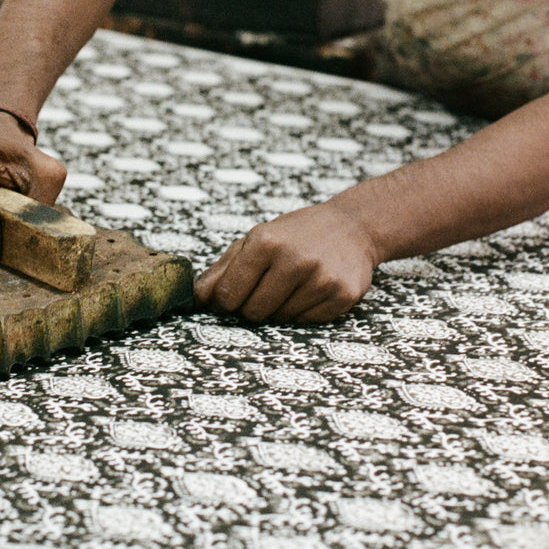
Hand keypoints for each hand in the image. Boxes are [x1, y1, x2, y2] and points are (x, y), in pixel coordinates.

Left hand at [193, 199, 380, 323]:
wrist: (353, 227)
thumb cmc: (296, 234)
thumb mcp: (258, 239)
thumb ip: (223, 269)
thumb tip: (195, 299)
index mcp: (266, 242)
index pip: (227, 295)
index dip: (225, 301)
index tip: (232, 296)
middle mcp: (294, 259)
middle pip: (253, 312)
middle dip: (253, 306)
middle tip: (268, 286)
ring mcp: (321, 278)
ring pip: (281, 319)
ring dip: (281, 307)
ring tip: (294, 283)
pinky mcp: (342, 295)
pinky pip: (307, 322)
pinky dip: (305, 311)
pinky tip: (313, 289)